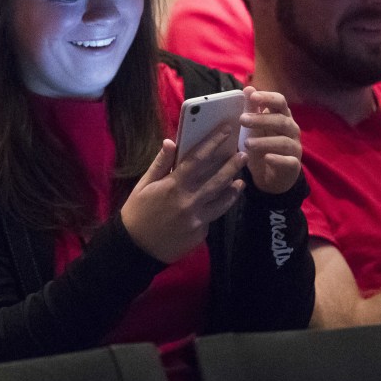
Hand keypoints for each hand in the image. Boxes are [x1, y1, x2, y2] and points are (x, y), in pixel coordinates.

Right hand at [120, 128, 247, 262]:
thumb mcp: (143, 185)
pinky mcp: (201, 233)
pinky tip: (222, 201)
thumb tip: (171, 142)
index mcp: (174, 186)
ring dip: (233, 189)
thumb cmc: (137, 212)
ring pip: (222, 201)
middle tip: (244, 155)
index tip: (225, 131)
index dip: (213, 143)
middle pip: (218, 180)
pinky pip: (212, 216)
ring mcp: (197, 219)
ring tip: (241, 181)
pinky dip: (217, 207)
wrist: (136, 249)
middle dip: (232, 166)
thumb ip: (160, 164)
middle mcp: (189, 201)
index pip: (198, 159)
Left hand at [239, 86, 301, 193]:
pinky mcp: (293, 165)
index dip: (268, 98)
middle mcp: (291, 130)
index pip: (280, 102)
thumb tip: (248, 88)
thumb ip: (252, 109)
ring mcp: (294, 148)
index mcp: (282, 117)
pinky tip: (267, 158)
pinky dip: (278, 159)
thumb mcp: (254, 128)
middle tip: (242, 120)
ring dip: (265, 141)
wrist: (270, 177)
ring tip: (247, 143)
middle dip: (261, 119)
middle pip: (281, 120)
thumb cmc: (262, 147)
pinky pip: (288, 161)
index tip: (253, 97)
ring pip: (284, 142)